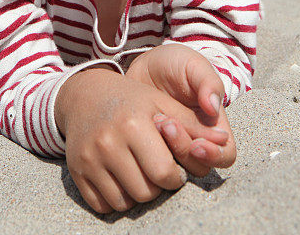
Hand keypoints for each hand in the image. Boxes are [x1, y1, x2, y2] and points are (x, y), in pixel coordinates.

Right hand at [55, 67, 186, 213]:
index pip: (165, 173)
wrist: (83, 94)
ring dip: (137, 193)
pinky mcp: (77, 171)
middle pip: (146, 193)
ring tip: (138, 171)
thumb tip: (223, 141)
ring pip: (125, 203)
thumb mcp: (160, 103)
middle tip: (155, 168)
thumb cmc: (131, 98)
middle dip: (157, 186)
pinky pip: (103, 206)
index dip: (175, 175)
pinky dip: (115, 198)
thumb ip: (192, 124)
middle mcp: (108, 142)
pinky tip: (119, 177)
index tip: (172, 164)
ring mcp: (90, 158)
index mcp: (133, 123)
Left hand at [126, 45, 235, 173]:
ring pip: (177, 168)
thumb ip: (208, 82)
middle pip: (199, 165)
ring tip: (155, 121)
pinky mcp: (152, 147)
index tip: (197, 144)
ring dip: (166, 149)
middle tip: (166, 123)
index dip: (214, 155)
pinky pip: (152, 162)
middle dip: (183, 148)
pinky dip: (148, 150)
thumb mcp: (193, 65)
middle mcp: (196, 140)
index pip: (225, 155)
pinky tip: (142, 128)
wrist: (144, 64)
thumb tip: (213, 108)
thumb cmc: (175, 63)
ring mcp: (173, 146)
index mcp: (214, 126)